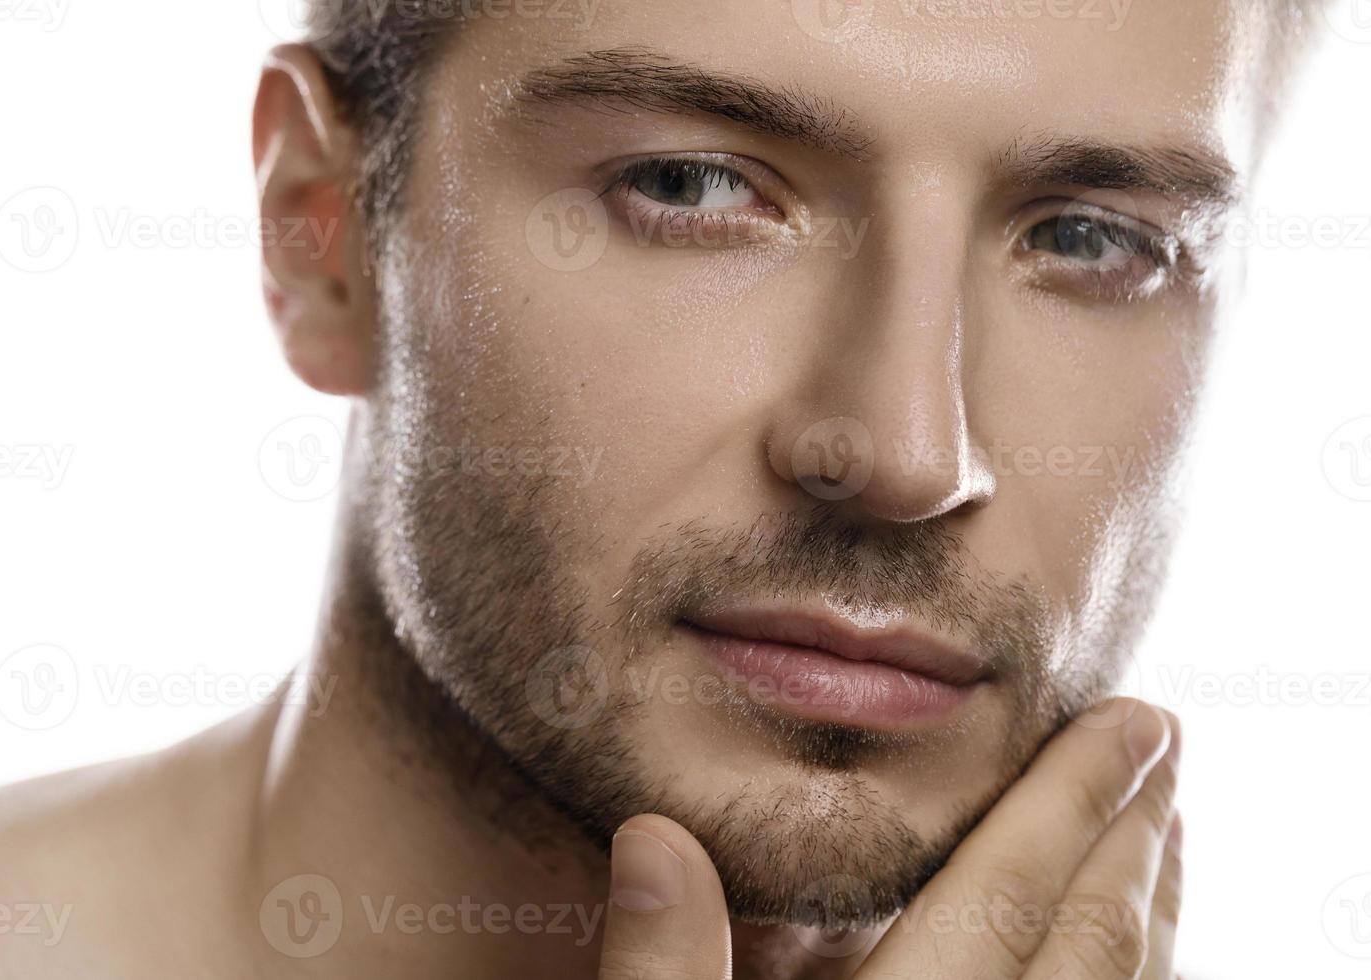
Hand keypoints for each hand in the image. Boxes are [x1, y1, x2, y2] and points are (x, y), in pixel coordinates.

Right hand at [595, 698, 1182, 978]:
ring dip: (1146, 910)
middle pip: (1087, 948)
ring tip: (1163, 835)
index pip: (1003, 901)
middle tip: (1164, 750)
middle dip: (1129, 838)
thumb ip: (661, 967)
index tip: (1128, 723)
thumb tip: (651, 839)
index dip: (1067, 805)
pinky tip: (1125, 960)